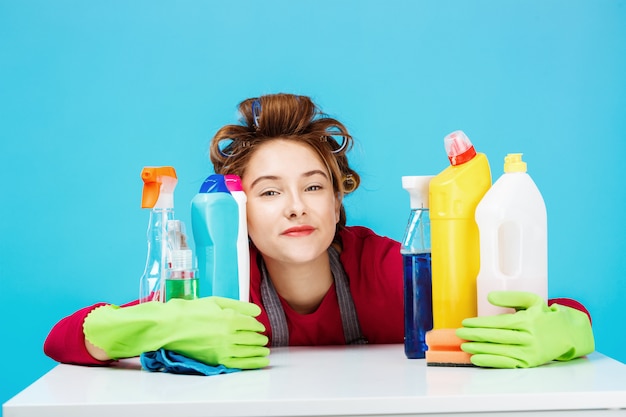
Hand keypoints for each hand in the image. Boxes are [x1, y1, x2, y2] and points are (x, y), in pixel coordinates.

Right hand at [84, 296, 269, 368]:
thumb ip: (239, 305)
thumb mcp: (216, 302)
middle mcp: (228, 335)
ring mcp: (222, 349)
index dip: (257, 326)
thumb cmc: (191, 311)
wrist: (170, 326)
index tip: (259, 327)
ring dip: (259, 352)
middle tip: (263, 340)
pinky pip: (238, 364)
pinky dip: (251, 364)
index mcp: (229, 318)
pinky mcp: (215, 359)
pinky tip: (259, 363)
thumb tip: (257, 311)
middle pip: (251, 338)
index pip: (251, 324)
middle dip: (259, 339)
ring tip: (265, 352)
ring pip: (247, 352)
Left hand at [456, 291, 593, 367]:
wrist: (568, 333)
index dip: (479, 323)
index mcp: (528, 321)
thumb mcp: (532, 300)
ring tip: (464, 346)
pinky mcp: (529, 363)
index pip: (498, 323)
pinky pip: (506, 363)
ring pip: (499, 351)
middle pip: (496, 337)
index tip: (465, 322)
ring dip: (479, 349)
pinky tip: (476, 359)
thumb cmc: (545, 315)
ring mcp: (530, 352)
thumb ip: (510, 297)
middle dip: (475, 335)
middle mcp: (529, 338)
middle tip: (459, 334)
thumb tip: (489, 297)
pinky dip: (490, 362)